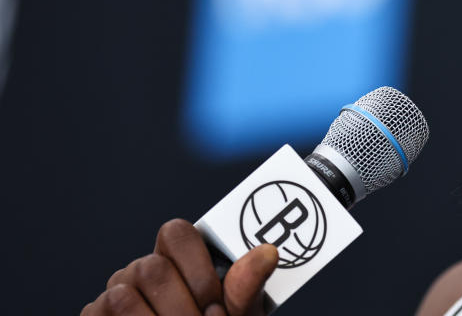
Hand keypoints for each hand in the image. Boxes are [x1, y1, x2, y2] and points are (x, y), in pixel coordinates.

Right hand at [81, 219, 278, 315]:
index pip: (177, 234)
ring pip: (122, 294)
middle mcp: (141, 271)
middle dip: (183, 306)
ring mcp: (113, 294)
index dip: (197, 268)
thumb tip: (268, 253)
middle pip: (152, 267)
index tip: (216, 305)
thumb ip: (245, 289)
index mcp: (178, 260)